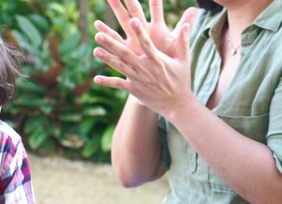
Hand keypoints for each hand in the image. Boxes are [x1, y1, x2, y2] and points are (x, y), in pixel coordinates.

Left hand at [93, 1, 196, 115]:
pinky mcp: (134, 90)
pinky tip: (96, 78)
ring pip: (119, 67)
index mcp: (157, 60)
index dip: (139, 32)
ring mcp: (138, 80)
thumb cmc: (181, 80)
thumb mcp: (184, 60)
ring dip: (107, 59)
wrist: (177, 105)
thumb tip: (186, 24)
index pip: (146, 43)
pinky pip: (119, 85)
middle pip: (126, 54)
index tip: (132, 20)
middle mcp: (145, 69)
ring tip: (95, 50)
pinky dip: (107, 82)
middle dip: (112, 44)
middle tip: (100, 35)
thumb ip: (182, 41)